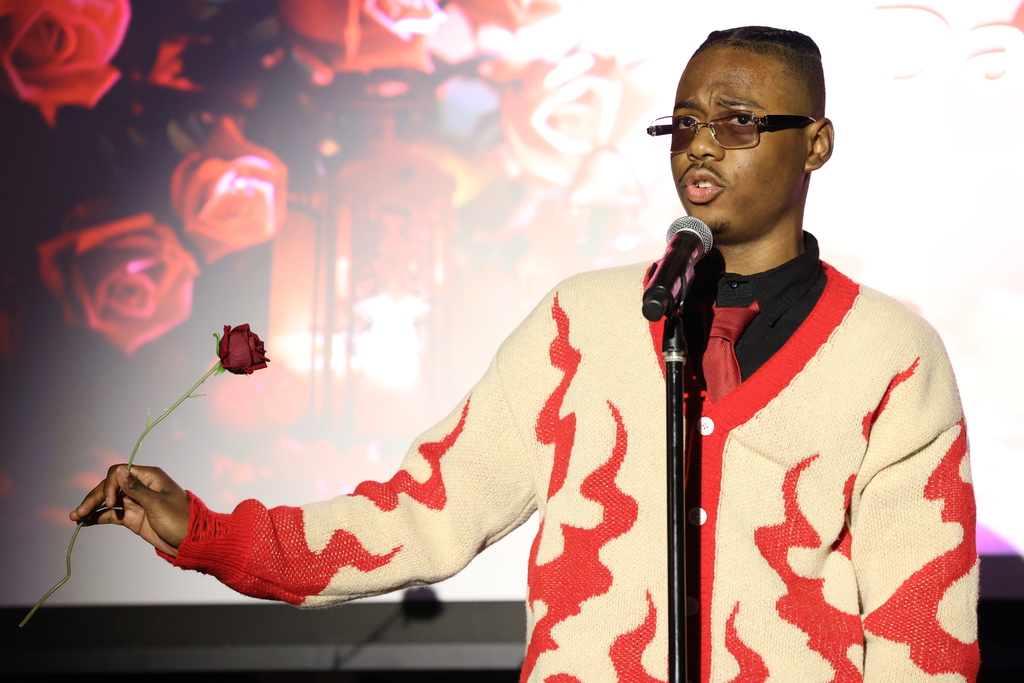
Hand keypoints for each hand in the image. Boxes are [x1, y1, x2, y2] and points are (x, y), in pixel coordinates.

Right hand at [69, 465, 189, 557]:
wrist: (191, 542)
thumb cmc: (180, 520)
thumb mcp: (157, 504)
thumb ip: (135, 489)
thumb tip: (118, 470)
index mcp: (149, 477)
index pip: (119, 472)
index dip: (109, 485)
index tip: (110, 502)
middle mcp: (140, 487)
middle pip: (110, 487)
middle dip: (94, 498)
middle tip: (79, 513)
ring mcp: (135, 502)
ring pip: (107, 501)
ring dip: (91, 507)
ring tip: (75, 517)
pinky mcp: (132, 517)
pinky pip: (111, 515)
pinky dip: (97, 517)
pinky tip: (83, 522)